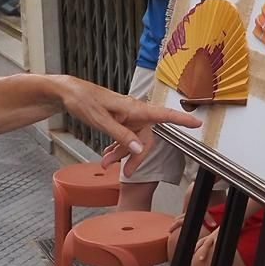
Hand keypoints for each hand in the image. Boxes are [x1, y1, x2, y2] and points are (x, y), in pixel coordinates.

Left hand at [53, 77, 198, 170]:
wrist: (68, 93)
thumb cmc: (83, 100)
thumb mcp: (101, 120)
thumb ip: (121, 135)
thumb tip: (139, 149)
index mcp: (134, 108)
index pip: (163, 115)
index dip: (181, 119)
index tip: (196, 123)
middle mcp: (133, 112)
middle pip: (145, 138)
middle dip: (136, 156)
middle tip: (126, 172)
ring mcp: (125, 116)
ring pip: (132, 140)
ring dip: (121, 154)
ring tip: (106, 163)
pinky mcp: (117, 119)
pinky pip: (123, 137)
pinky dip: (116, 148)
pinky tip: (107, 155)